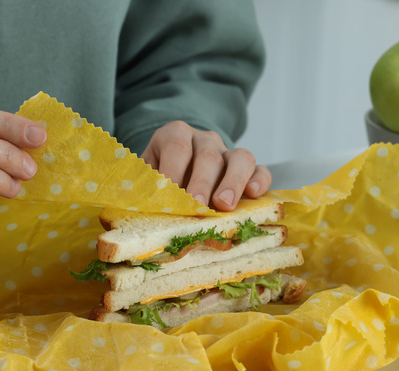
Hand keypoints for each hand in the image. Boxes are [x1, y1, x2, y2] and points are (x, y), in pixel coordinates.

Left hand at [140, 121, 270, 210]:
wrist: (177, 173)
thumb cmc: (159, 180)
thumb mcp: (145, 177)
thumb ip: (143, 187)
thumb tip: (138, 206)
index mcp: (174, 135)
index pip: (176, 146)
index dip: (173, 171)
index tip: (169, 195)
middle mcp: (204, 140)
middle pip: (207, 156)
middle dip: (202, 183)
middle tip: (198, 206)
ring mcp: (228, 152)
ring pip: (239, 158)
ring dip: (232, 182)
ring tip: (224, 205)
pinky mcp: (248, 169)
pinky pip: (260, 169)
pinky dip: (259, 181)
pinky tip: (253, 195)